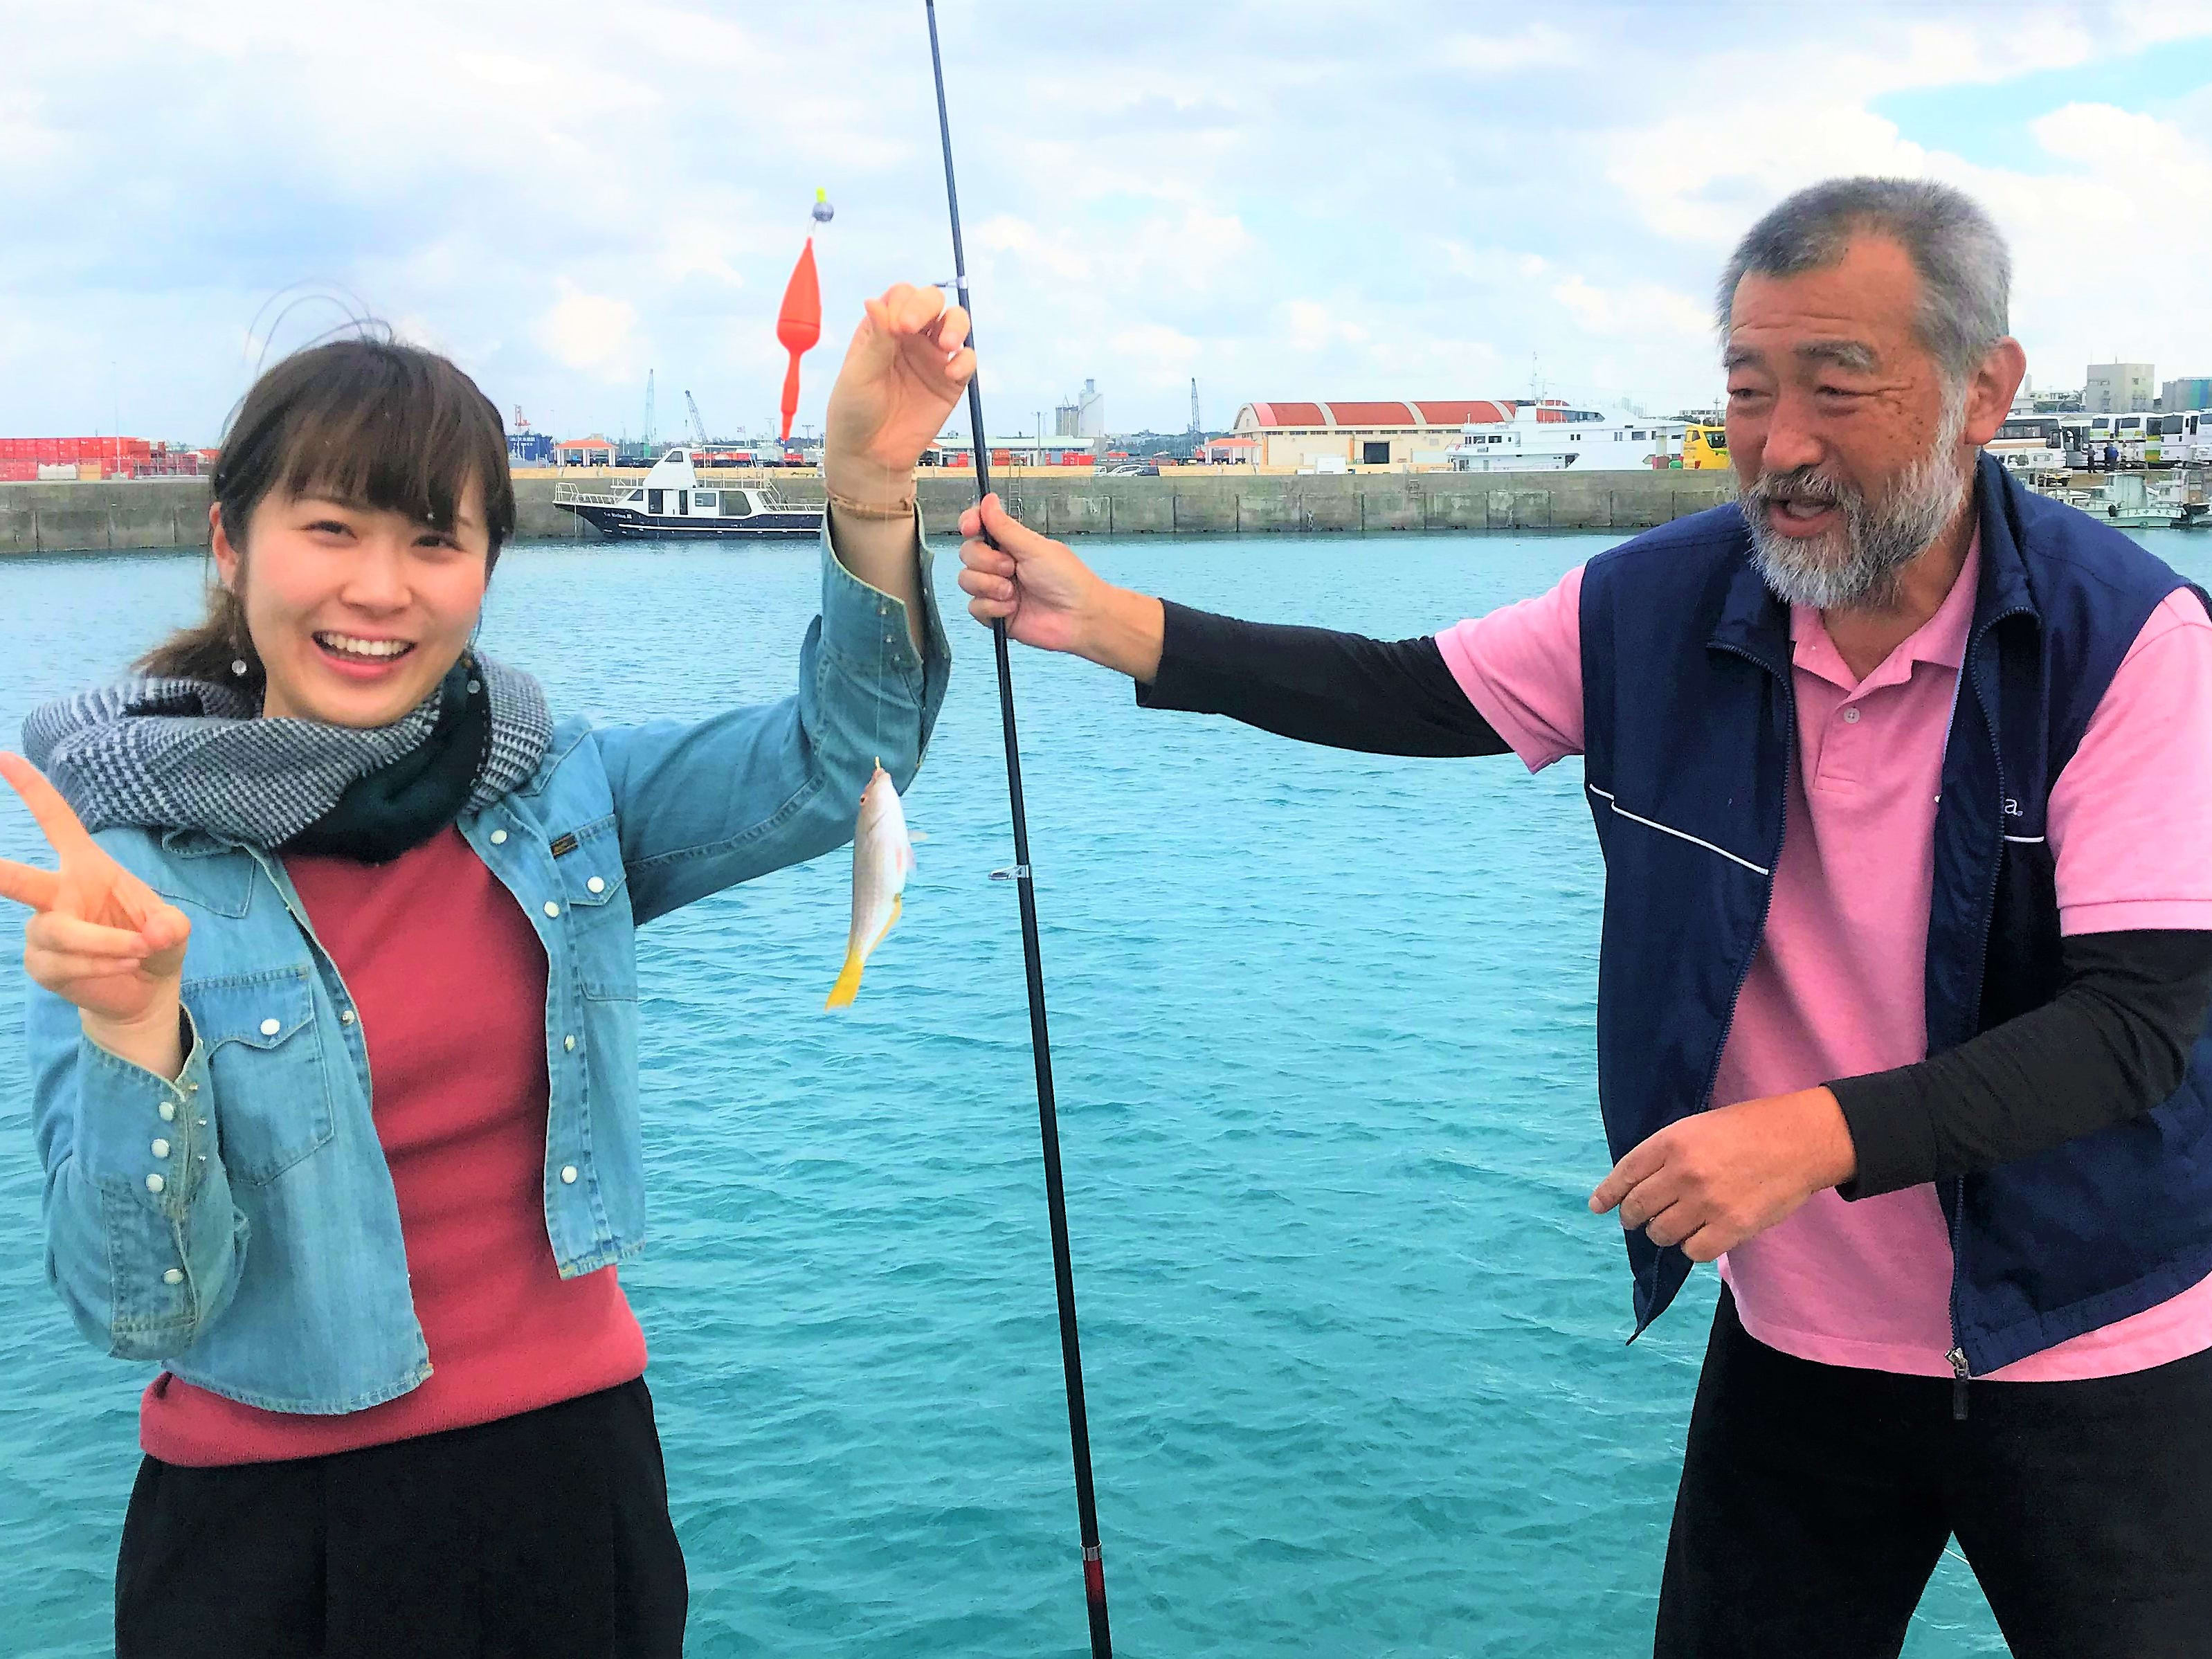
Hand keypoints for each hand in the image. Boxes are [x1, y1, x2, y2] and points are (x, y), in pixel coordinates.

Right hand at [0, 753, 189, 1065]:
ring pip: (61, 933)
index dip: (32, 789)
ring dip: (106, 945)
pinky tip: (122, 966)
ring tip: (139, 951)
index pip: (55, 821)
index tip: (6, 757)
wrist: (146, 988)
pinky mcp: (42, 963)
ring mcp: (44, 930)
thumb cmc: (154, 940)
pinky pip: (65, 963)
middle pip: (19, 881)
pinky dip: (101, 966)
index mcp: (86, 867)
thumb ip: (169, 927)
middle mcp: (57, 894)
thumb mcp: (173, 928)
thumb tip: (154, 934)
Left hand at [822, 282, 974, 500]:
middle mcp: (910, 337)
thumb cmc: (854, 412)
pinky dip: (965, 361)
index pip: (902, 296)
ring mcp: (932, 358)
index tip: (898, 326)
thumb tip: (874, 301)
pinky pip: (967, 360)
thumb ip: (876, 339)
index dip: (905, 303)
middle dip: (928, 306)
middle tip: (914, 329)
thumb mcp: (859, 374)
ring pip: (955, 323)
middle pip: (932, 302)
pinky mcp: (951, 382)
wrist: (870, 456)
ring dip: (956, 326)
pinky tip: (952, 372)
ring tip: (948, 344)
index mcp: (882, 328)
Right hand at [955, 493, 1164, 677]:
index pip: (978, 527)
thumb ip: (1005, 527)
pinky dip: (993, 608)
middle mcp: (999, 564)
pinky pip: (974, 607)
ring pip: (966, 580)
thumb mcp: (1034, 548)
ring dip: (989, 585)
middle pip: (968, 553)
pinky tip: (1013, 609)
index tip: (970, 528)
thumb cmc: (1066, 579)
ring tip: (1012, 593)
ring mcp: (995, 590)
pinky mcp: (995, 614)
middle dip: (986, 561)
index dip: (969, 524)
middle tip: (1011, 568)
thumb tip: (988, 499)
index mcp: (1010, 544)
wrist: (1078, 618)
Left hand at [1588, 1087, 1856, 1262]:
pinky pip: (1694, 1250)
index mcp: (1672, 1141)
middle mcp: (1683, 1172)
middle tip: (1637, 1220)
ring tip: (1673, 1226)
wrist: (1801, 1140)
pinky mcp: (1731, 1227)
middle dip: (1632, 1217)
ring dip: (1662, 1233)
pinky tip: (1700, 1236)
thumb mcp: (1699, 1126)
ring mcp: (1706, 1202)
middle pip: (1638, 1207)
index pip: (1625, 1174)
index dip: (1608, 1194)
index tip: (1598, 1206)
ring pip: (1662, 1233)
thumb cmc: (1750, 1127)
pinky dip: (1692, 1247)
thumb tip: (1639, 1182)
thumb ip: (1668, 1152)